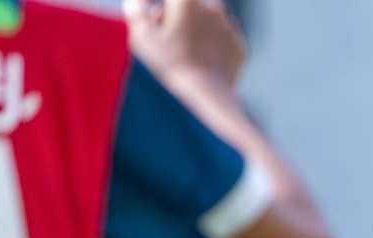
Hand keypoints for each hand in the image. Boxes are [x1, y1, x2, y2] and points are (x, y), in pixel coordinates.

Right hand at [124, 0, 246, 90]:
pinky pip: (221, 36)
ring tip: (183, 46)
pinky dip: (211, 42)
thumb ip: (136, 12)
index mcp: (187, 0)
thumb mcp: (143, 36)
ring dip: (194, 25)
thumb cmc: (173, 64)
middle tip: (163, 29)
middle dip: (174, 11)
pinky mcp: (238, 44)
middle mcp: (212, 7)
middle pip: (188, 3)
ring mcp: (229, 26)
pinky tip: (201, 57)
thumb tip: (134, 3)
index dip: (150, 1)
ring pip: (207, 18)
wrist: (209, 93)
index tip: (145, 12)